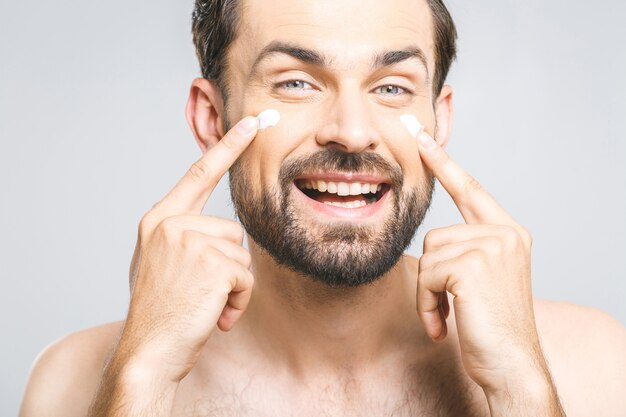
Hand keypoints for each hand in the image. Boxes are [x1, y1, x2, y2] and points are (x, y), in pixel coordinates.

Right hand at [121, 116, 258, 383]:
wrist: (148, 352)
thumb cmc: (159, 311)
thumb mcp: (160, 263)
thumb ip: (183, 237)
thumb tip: (217, 229)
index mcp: (159, 220)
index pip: (199, 174)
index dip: (228, 146)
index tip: (252, 122)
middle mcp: (172, 224)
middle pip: (232, 231)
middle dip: (228, 267)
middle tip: (201, 293)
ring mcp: (189, 241)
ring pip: (241, 255)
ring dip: (233, 286)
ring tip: (206, 304)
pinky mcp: (211, 263)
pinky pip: (246, 277)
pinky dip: (238, 301)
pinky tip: (215, 315)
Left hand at [415, 132, 558, 408]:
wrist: (511, 366)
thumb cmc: (491, 328)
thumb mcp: (482, 281)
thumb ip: (465, 252)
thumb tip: (434, 242)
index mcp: (507, 233)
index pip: (471, 189)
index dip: (444, 163)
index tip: (422, 136)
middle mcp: (504, 234)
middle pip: (435, 235)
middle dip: (432, 276)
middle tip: (447, 307)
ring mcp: (492, 247)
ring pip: (428, 256)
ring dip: (429, 293)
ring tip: (449, 315)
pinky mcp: (474, 264)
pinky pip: (428, 274)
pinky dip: (427, 304)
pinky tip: (443, 325)